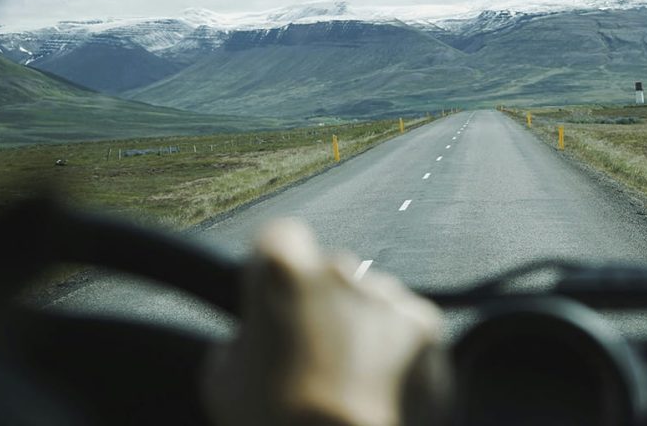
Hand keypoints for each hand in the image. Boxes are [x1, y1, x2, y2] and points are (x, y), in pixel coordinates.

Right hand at [202, 221, 447, 425]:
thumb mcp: (222, 383)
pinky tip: (381, 385)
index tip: (275, 293)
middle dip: (324, 301)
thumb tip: (249, 339)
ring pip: (372, 298)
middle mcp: (340, 269)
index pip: (278, 238)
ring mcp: (387, 294)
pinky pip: (407, 325)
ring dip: (363, 326)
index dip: (275, 265)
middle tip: (314, 352)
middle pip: (330, 271)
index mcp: (282, 272)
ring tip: (351, 380)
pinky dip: (399, 348)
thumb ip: (237, 342)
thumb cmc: (274, 424)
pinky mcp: (425, 324)